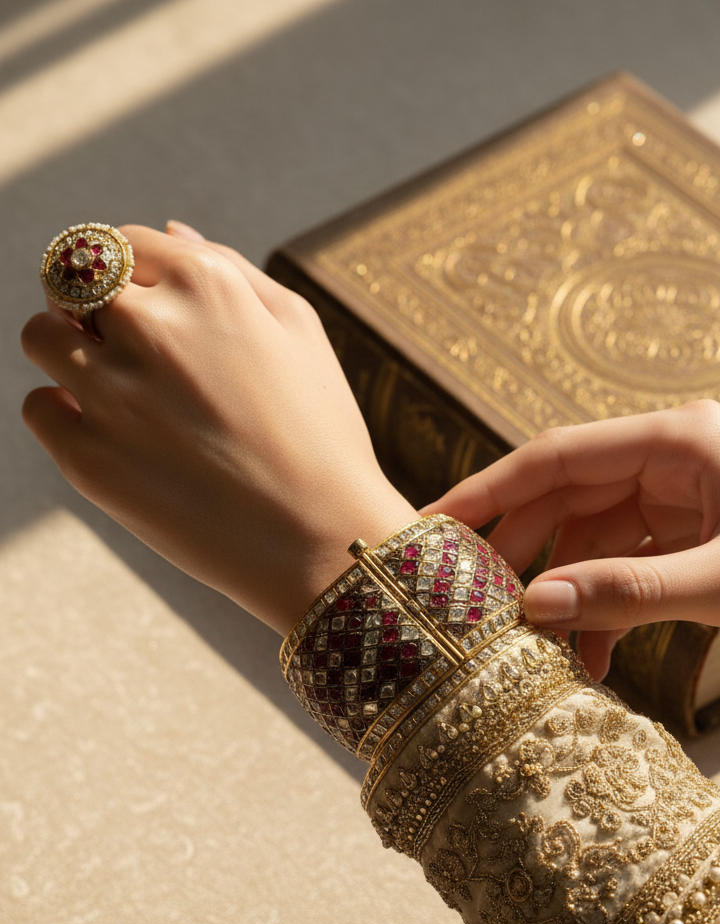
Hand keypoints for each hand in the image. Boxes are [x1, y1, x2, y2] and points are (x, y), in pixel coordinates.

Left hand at [21, 223, 416, 635]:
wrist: (323, 540)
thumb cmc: (323, 434)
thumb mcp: (299, 331)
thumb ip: (230, 268)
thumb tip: (169, 230)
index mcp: (204, 284)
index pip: (118, 243)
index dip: (121, 273)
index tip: (136, 307)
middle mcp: (151, 329)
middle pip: (67, 282)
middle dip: (86, 307)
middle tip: (124, 352)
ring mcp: (113, 394)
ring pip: (40, 338)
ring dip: (66, 354)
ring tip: (118, 394)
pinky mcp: (90, 458)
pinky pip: (39, 408)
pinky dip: (64, 416)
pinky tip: (114, 437)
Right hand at [425, 402, 719, 679]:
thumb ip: (626, 592)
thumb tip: (535, 607)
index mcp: (681, 441)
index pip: (560, 455)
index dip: (491, 490)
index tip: (436, 525)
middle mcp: (673, 459)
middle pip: (567, 495)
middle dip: (524, 552)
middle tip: (476, 604)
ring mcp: (681, 498)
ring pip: (591, 538)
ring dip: (565, 592)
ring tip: (539, 647)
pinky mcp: (691, 538)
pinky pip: (625, 568)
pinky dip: (603, 609)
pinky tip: (590, 657)